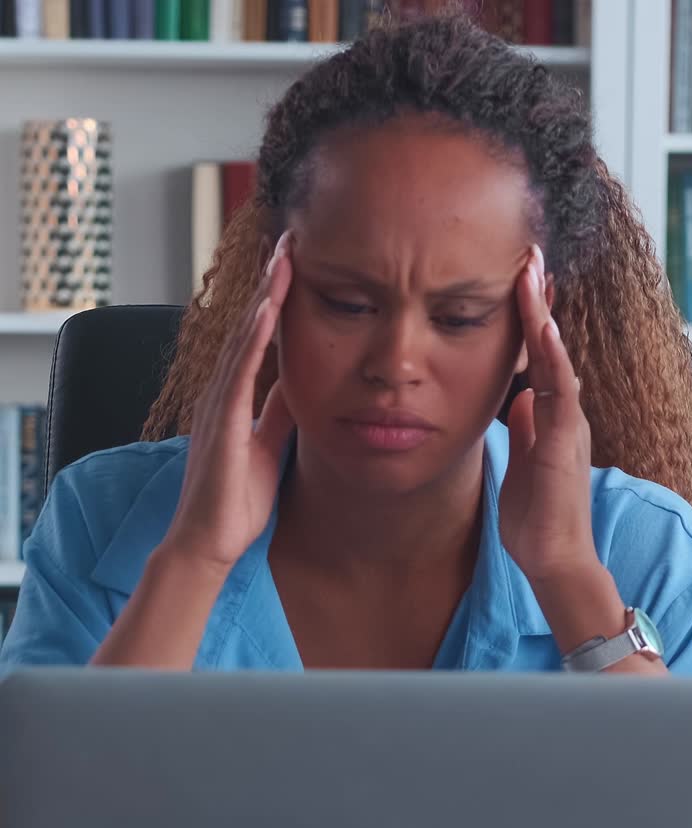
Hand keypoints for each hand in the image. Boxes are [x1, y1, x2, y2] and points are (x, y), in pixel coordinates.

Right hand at [164, 230, 294, 572]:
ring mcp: (218, 405)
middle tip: (289, 237)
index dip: (274, 300)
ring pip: (242, 338)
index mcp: (233, 398)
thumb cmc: (236, 503)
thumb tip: (299, 383)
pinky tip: (268, 309)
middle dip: (269, 281)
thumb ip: (279, 413)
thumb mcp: (271, 446)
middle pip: (248, 325)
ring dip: (263, 296)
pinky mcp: (221, 424)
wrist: (209, 544)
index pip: (257, 338)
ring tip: (283, 256)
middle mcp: (221, 393)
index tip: (294, 262)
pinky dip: (254, 338)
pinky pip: (238, 373)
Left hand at [499, 244, 599, 585]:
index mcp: (552, 416)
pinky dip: (554, 360)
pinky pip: (561, 394)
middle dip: (538, 301)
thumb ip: (527, 428)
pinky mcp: (565, 444)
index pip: (539, 356)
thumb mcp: (524, 462)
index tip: (517, 279)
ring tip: (532, 275)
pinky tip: (545, 331)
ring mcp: (568, 426)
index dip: (528, 318)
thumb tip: (520, 398)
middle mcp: (564, 413)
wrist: (552, 558)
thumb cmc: (536, 518)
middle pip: (550, 346)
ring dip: (543, 318)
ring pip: (557, 359)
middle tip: (528, 255)